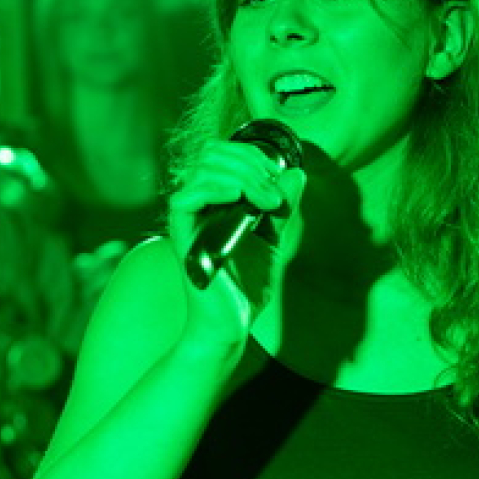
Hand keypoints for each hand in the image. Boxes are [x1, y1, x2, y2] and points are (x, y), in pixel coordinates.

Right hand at [169, 137, 305, 348]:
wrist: (231, 325)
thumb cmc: (245, 287)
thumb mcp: (271, 239)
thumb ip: (281, 206)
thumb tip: (296, 172)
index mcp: (215, 201)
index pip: (224, 154)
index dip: (253, 155)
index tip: (278, 177)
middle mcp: (198, 205)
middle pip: (212, 153)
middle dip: (250, 162)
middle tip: (274, 193)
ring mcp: (189, 220)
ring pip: (203, 170)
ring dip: (243, 176)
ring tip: (267, 202)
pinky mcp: (182, 237)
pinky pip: (186, 198)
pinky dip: (214, 189)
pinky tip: (239, 197)